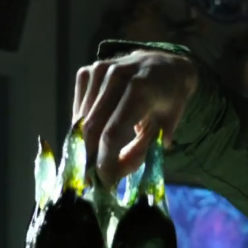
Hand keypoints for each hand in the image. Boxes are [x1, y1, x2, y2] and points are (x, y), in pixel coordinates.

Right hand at [73, 50, 197, 184]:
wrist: (165, 65)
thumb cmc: (168, 100)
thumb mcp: (165, 127)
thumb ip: (141, 151)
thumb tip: (115, 173)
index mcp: (141, 89)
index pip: (112, 133)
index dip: (105, 161)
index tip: (104, 183)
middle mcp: (117, 75)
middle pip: (92, 127)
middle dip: (89, 157)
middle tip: (91, 180)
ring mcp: (99, 70)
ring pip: (81, 119)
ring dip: (85, 143)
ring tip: (95, 160)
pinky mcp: (88, 71)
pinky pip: (79, 107)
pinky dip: (83, 125)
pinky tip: (96, 132)